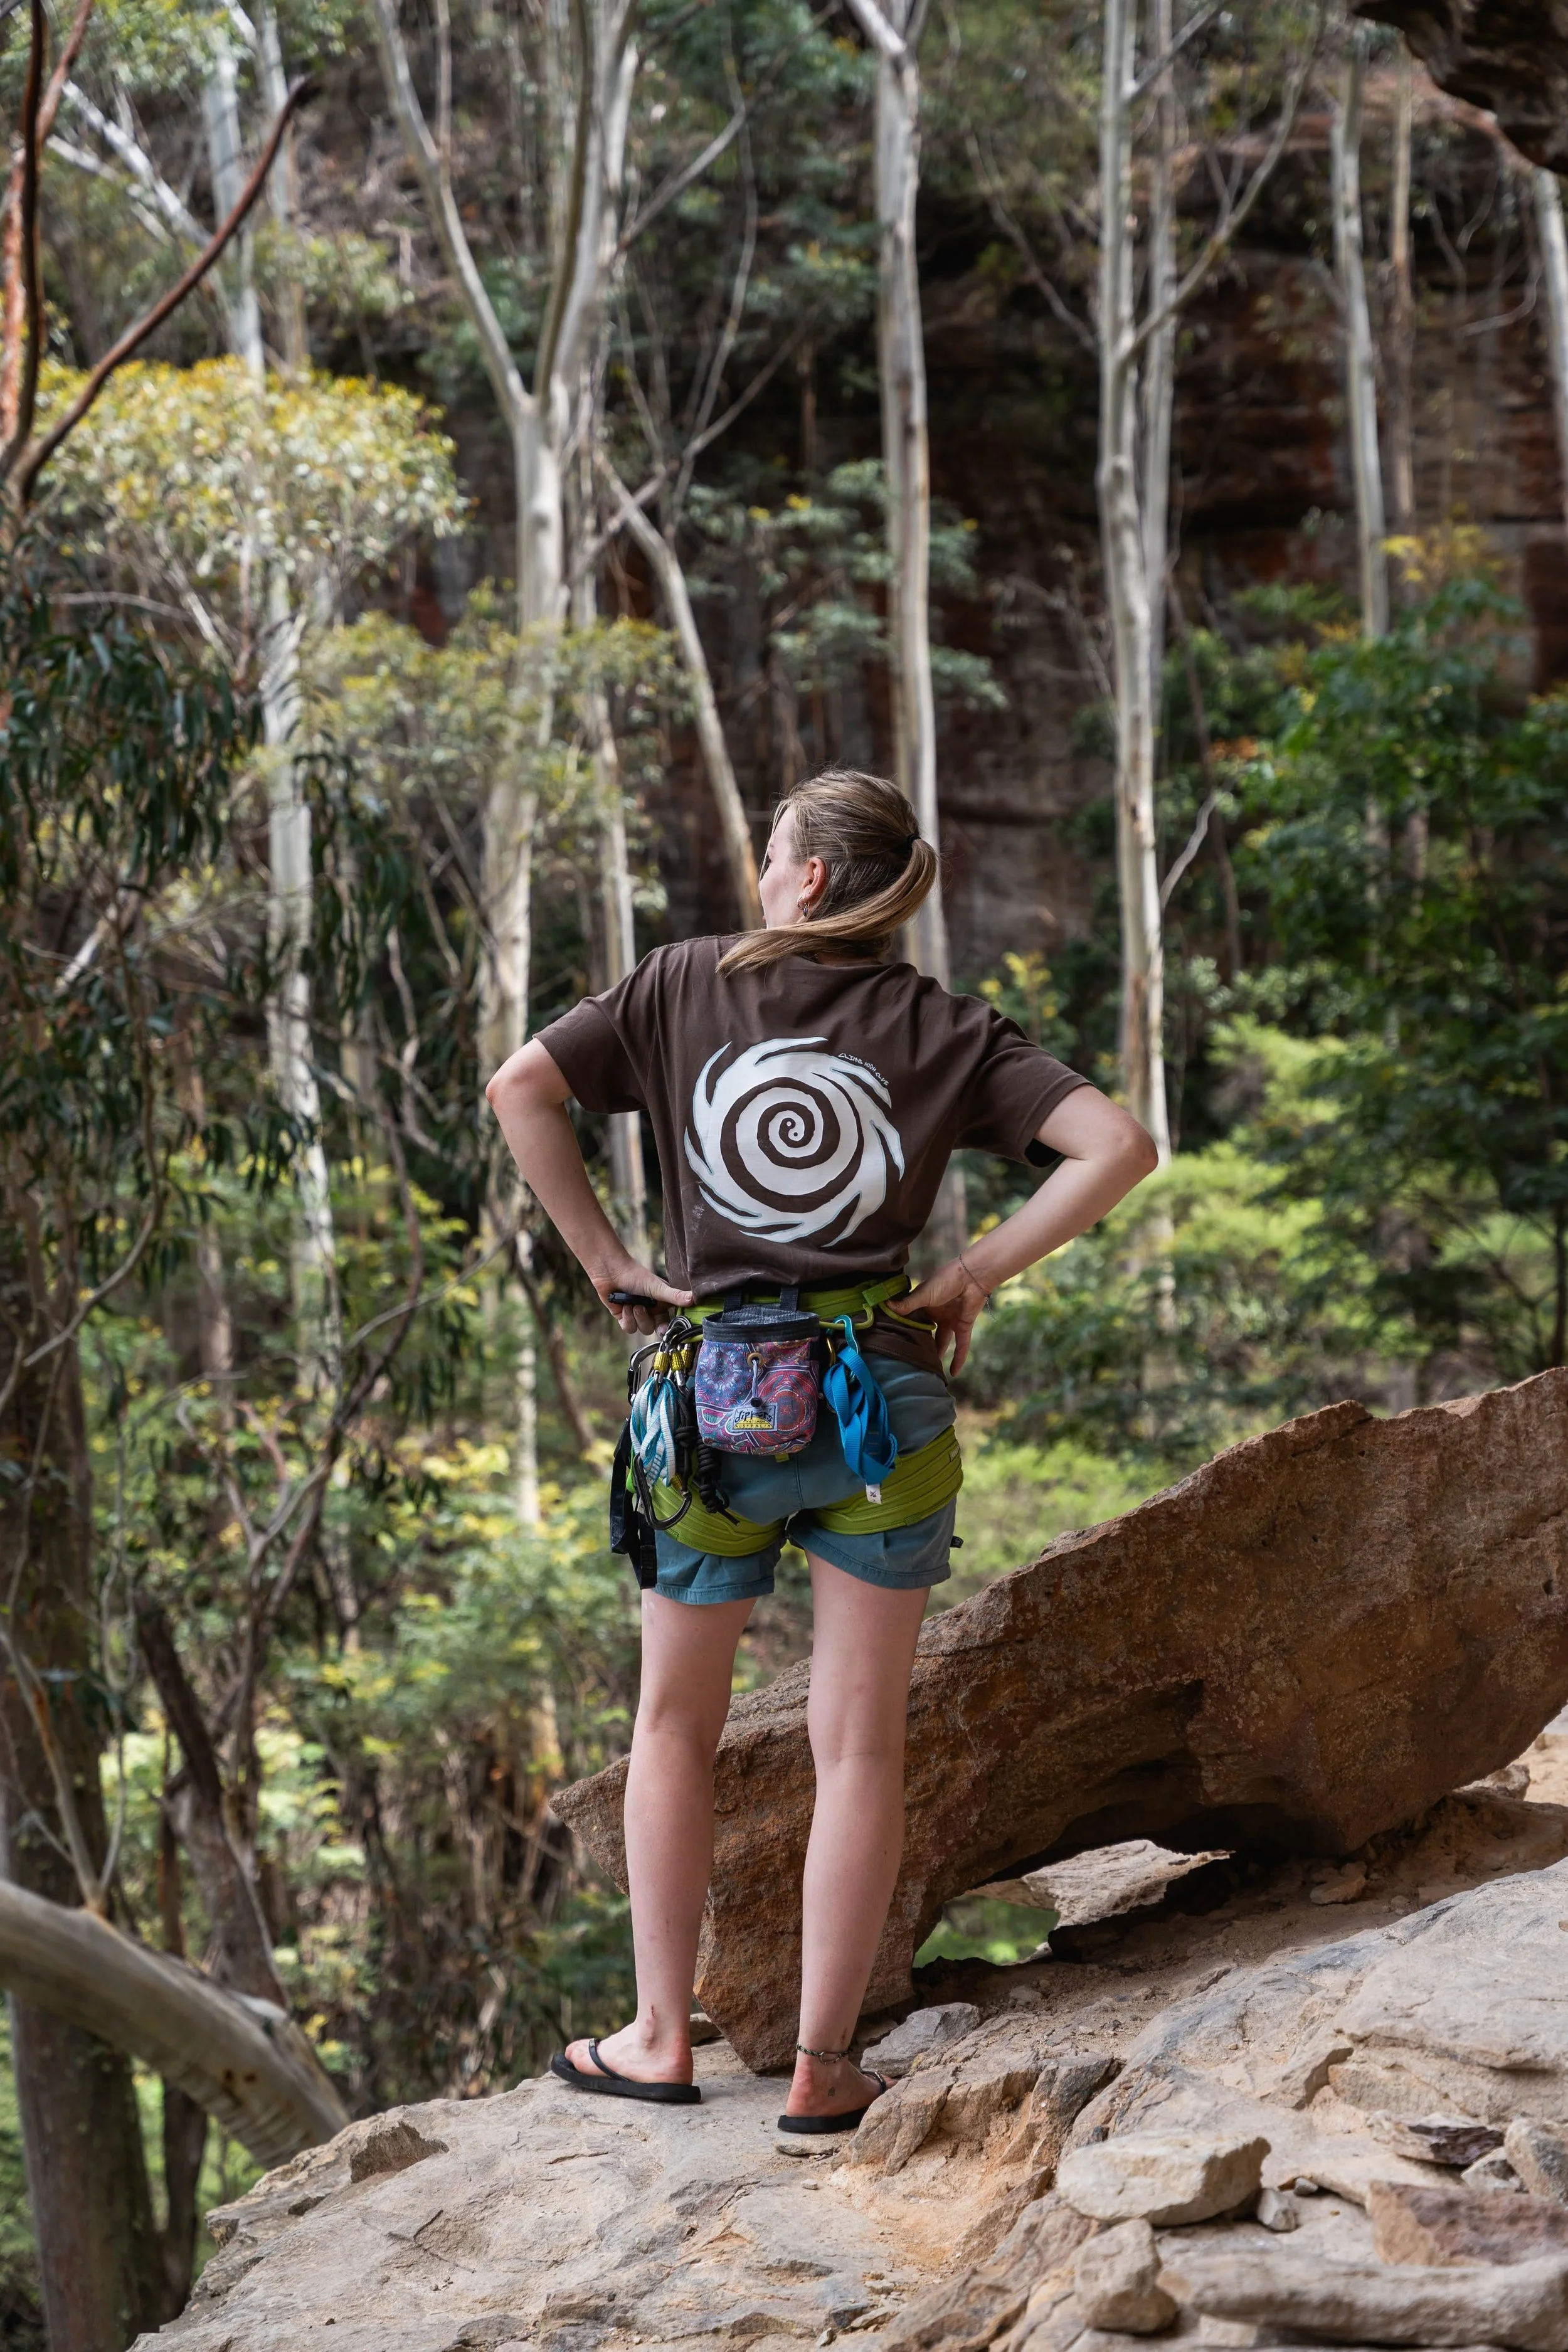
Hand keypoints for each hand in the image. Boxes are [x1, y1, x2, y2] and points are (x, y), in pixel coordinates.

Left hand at [590, 1259, 694, 1336]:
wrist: (611, 1272)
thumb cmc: (636, 1275)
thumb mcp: (658, 1288)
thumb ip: (675, 1296)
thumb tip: (695, 1299)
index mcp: (662, 1303)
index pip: (671, 1321)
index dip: (670, 1327)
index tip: (668, 1330)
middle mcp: (651, 1310)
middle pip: (655, 1328)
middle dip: (650, 1321)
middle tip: (651, 1319)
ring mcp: (638, 1314)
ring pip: (642, 1329)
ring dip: (637, 1317)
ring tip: (633, 1304)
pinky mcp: (624, 1317)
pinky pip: (629, 1328)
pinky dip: (627, 1318)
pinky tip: (624, 1306)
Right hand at [891, 1257, 988, 1375]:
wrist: (971, 1277)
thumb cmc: (945, 1281)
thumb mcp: (923, 1294)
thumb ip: (906, 1304)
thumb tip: (884, 1306)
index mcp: (924, 1304)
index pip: (912, 1320)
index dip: (905, 1330)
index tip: (894, 1343)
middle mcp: (936, 1313)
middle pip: (927, 1332)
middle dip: (920, 1344)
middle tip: (910, 1360)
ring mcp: (950, 1320)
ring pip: (942, 1341)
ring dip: (937, 1354)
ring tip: (928, 1369)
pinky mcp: (963, 1325)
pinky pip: (961, 1345)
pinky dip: (959, 1358)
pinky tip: (954, 1373)